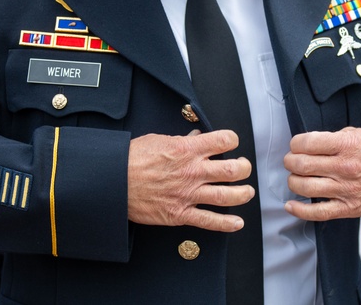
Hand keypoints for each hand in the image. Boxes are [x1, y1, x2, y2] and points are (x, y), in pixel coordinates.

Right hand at [128, 130, 254, 231]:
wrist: (113, 182)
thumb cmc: (132, 159)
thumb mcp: (158, 140)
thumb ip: (181, 140)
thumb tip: (195, 137)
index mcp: (187, 149)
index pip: (223, 140)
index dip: (232, 140)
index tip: (232, 143)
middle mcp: (192, 171)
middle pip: (233, 170)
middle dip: (244, 168)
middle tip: (243, 168)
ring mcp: (188, 194)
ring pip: (227, 196)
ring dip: (243, 194)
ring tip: (247, 192)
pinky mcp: (180, 213)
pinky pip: (209, 220)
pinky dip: (226, 223)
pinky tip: (237, 223)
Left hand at [283, 127, 360, 220]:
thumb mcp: (357, 134)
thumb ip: (332, 138)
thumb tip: (306, 145)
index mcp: (347, 144)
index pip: (307, 143)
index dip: (295, 143)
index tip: (295, 145)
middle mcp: (346, 167)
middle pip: (302, 165)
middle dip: (290, 161)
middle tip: (291, 161)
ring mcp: (347, 189)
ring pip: (305, 187)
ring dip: (293, 181)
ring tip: (296, 177)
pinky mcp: (349, 208)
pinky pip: (319, 213)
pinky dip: (300, 210)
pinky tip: (291, 205)